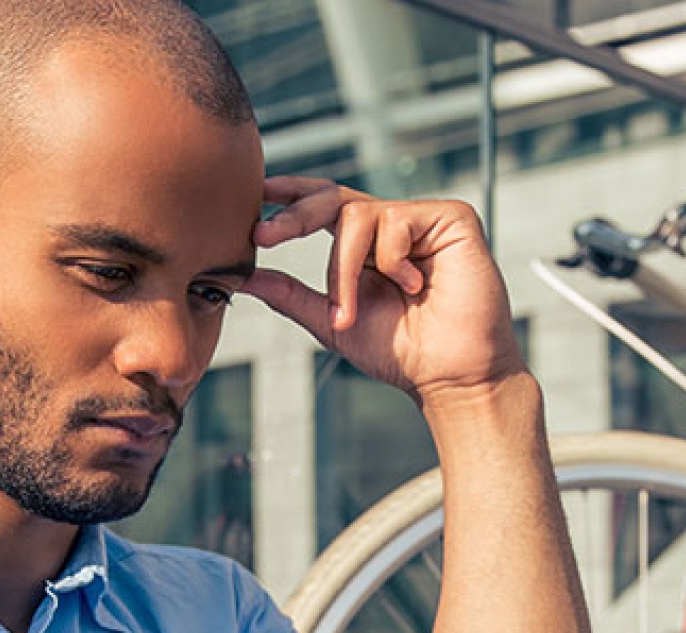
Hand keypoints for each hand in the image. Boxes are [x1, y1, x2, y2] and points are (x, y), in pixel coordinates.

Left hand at [245, 176, 525, 405]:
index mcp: (364, 246)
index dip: (290, 195)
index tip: (254, 194)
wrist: (450, 374)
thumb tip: (245, 278)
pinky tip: (416, 289)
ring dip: (343, 271)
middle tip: (263, 236)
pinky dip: (392, 262)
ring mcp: (421, 220)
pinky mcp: (451, 218)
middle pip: (332, 198)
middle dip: (294, 217)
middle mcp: (391, 226)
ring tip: (352, 314)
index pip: (322, 206)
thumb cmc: (400, 353)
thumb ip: (291, 296)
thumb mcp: (331, 323)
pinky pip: (396, 222)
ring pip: (356, 216)